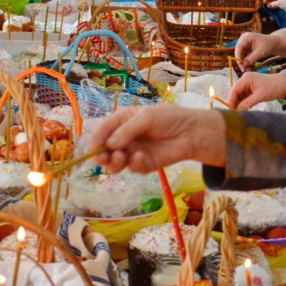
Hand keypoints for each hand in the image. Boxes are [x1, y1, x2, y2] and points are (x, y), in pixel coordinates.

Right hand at [91, 106, 225, 173]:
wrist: (192, 133)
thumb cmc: (169, 118)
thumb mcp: (146, 117)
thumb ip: (127, 130)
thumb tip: (110, 145)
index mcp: (122, 121)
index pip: (103, 131)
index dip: (97, 140)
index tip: (94, 149)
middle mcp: (124, 137)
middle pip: (106, 150)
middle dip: (102, 155)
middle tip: (104, 158)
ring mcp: (133, 152)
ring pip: (115, 162)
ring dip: (115, 162)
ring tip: (122, 157)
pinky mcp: (144, 164)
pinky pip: (133, 168)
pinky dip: (134, 164)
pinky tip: (142, 157)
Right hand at [226, 71, 285, 109]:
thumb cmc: (274, 87)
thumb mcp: (260, 96)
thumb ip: (247, 103)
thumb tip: (237, 110)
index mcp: (246, 79)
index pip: (234, 90)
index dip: (230, 100)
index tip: (229, 110)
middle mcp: (245, 81)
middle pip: (236, 93)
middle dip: (234, 103)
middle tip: (233, 113)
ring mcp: (248, 85)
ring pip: (240, 96)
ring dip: (239, 104)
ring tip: (238, 113)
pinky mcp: (252, 90)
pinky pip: (245, 97)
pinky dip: (244, 103)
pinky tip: (243, 109)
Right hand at [234, 32, 277, 70]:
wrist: (274, 44)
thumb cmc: (269, 45)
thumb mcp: (261, 52)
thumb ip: (251, 58)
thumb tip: (244, 65)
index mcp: (247, 37)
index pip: (239, 47)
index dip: (238, 56)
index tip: (240, 64)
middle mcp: (244, 39)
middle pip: (239, 51)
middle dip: (241, 61)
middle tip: (244, 69)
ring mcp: (245, 44)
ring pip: (241, 55)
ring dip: (244, 63)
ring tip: (248, 70)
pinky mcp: (246, 49)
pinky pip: (244, 56)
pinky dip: (247, 62)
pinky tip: (250, 68)